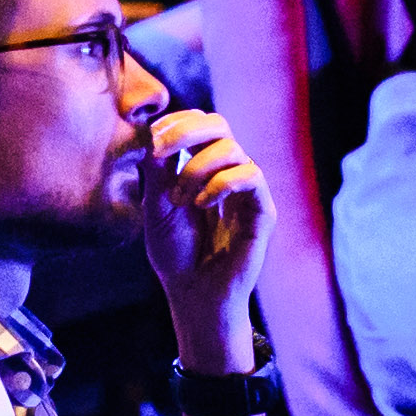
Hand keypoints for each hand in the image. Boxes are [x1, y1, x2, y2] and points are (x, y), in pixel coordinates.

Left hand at [133, 112, 268, 349]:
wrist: (193, 294)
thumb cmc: (174, 252)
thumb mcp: (157, 205)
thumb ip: (159, 168)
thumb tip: (155, 130)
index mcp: (203, 166)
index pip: (199, 124)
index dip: (177, 122)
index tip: (153, 137)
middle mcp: (228, 172)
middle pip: (219, 124)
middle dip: (187, 131)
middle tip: (161, 150)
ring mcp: (247, 190)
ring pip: (232, 148)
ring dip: (197, 167)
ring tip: (180, 198)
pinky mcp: (262, 210)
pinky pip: (251, 175)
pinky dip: (222, 182)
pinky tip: (202, 203)